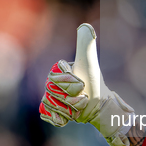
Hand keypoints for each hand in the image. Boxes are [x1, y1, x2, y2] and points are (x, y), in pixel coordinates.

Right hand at [39, 24, 135, 145]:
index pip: (54, 78)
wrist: (98, 104)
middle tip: (83, 98)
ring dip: (68, 109)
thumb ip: (86, 45)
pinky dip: (59, 118)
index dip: (69, 84)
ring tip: (79, 107)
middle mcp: (50, 83)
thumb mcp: (89, 62)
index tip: (82, 85)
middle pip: (51, 93)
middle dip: (70, 98)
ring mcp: (49, 97)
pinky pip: (47, 115)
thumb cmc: (93, 82)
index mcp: (57, 70)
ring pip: (50, 105)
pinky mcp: (50, 112)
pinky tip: (68, 117)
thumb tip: (85, 26)